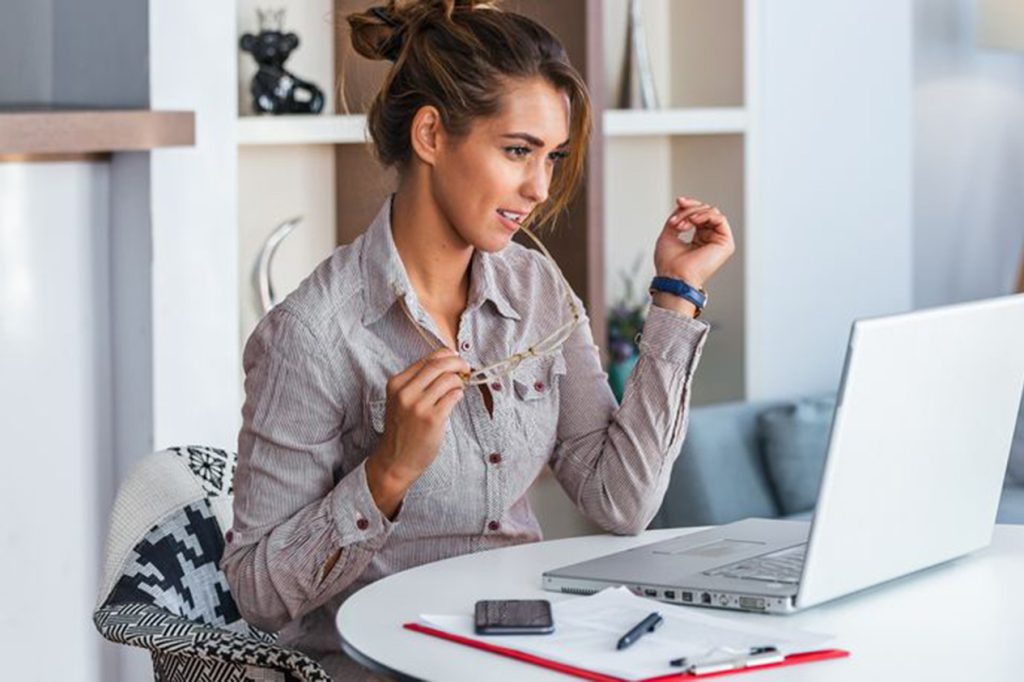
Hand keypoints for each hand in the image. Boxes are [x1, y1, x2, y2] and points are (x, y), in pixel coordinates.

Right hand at [365, 347, 468, 517]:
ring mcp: (418, 406)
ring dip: (459, 382)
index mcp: (396, 383)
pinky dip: (459, 394)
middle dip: (458, 363)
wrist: (395, 460)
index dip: (447, 355)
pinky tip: (455, 400)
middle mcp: (405, 392)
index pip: (427, 359)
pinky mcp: (432, 419)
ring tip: (458, 389)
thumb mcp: (401, 400)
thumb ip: (418, 381)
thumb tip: (448, 361)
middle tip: (466, 369)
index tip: (456, 359)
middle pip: (439, 364)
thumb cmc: (403, 429)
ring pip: (449, 379)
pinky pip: (454, 396)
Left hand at [653, 196, 735, 289]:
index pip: (699, 214)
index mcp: (699, 238)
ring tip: (682, 225)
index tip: (679, 201)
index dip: (689, 205)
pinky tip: (694, 221)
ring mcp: (718, 241)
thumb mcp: (669, 233)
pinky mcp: (726, 243)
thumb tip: (682, 205)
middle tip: (675, 222)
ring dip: (694, 214)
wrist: (673, 277)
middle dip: (689, 210)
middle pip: (705, 210)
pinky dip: (705, 215)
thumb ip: (677, 218)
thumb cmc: (669, 263)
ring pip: (712, 212)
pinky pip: (720, 218)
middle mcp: (710, 239)